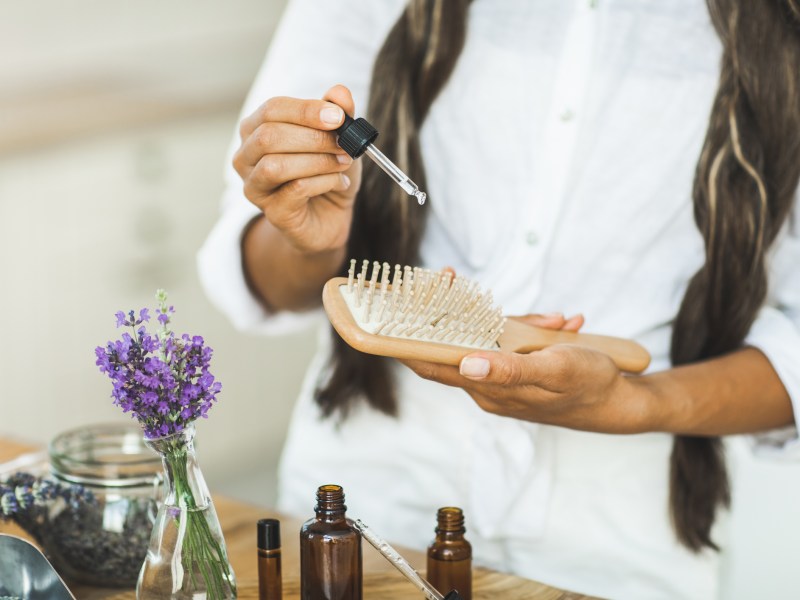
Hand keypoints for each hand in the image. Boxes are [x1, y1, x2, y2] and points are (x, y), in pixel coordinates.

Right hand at [233, 84, 360, 253]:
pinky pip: (294, 190)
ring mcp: (254, 186)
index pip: (272, 109)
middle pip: (269, 136)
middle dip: (313, 138)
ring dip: (318, 161)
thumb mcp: (338, 139)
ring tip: (343, 163)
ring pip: (276, 165)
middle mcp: (247, 156)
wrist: (330, 217)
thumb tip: (340, 92)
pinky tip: (340, 182)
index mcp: (257, 129)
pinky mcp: (271, 212)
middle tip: (344, 144)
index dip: (305, 110)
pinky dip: (323, 182)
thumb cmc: (326, 173)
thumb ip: (338, 114)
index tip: (338, 116)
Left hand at [402, 313, 650, 433]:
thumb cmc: (589, 386)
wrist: (620, 405)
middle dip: (450, 311)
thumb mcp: (556, 370)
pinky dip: (532, 328)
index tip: (391, 307)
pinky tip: (563, 324)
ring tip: (556, 320)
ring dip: (514, 322)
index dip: (406, 338)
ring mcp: (502, 378)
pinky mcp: (517, 371)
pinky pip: (511, 342)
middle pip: (453, 344)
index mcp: (489, 389)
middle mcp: (488, 386)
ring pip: (487, 339)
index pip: (432, 364)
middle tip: (446, 278)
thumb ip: (511, 369)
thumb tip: (467, 363)